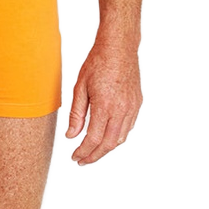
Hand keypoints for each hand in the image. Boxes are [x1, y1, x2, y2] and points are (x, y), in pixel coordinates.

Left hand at [65, 41, 141, 164]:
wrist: (118, 47)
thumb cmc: (97, 63)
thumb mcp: (80, 87)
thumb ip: (76, 114)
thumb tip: (71, 136)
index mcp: (104, 106)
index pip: (93, 139)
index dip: (83, 152)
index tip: (75, 157)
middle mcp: (121, 110)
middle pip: (108, 144)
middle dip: (94, 156)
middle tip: (82, 160)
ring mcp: (132, 108)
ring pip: (120, 138)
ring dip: (106, 148)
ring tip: (93, 151)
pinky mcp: (137, 104)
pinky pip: (128, 127)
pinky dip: (117, 137)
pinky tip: (107, 136)